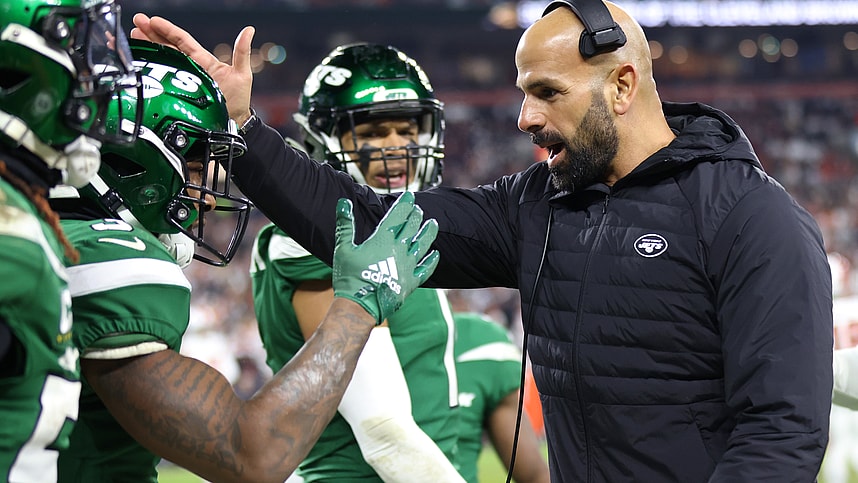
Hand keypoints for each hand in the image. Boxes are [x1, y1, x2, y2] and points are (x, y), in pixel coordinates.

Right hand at [130, 13, 254, 123]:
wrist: (233, 124)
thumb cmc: (238, 101)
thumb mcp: (242, 74)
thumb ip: (242, 52)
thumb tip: (249, 30)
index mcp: (202, 60)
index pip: (182, 40)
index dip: (167, 29)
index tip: (152, 20)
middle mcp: (190, 67)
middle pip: (167, 46)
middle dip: (151, 33)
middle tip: (136, 23)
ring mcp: (182, 80)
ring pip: (161, 59)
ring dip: (146, 47)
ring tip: (132, 36)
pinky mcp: (177, 93)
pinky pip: (161, 78)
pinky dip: (149, 69)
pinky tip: (138, 61)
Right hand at [332, 192, 438, 324]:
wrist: (360, 305)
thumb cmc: (349, 276)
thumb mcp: (343, 248)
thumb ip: (345, 224)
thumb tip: (344, 202)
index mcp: (383, 240)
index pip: (397, 215)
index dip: (405, 204)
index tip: (410, 196)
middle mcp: (399, 250)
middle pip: (411, 228)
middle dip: (416, 216)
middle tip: (418, 209)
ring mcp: (407, 266)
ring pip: (423, 245)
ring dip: (428, 233)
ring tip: (433, 224)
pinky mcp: (411, 282)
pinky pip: (426, 269)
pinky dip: (432, 261)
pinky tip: (436, 254)